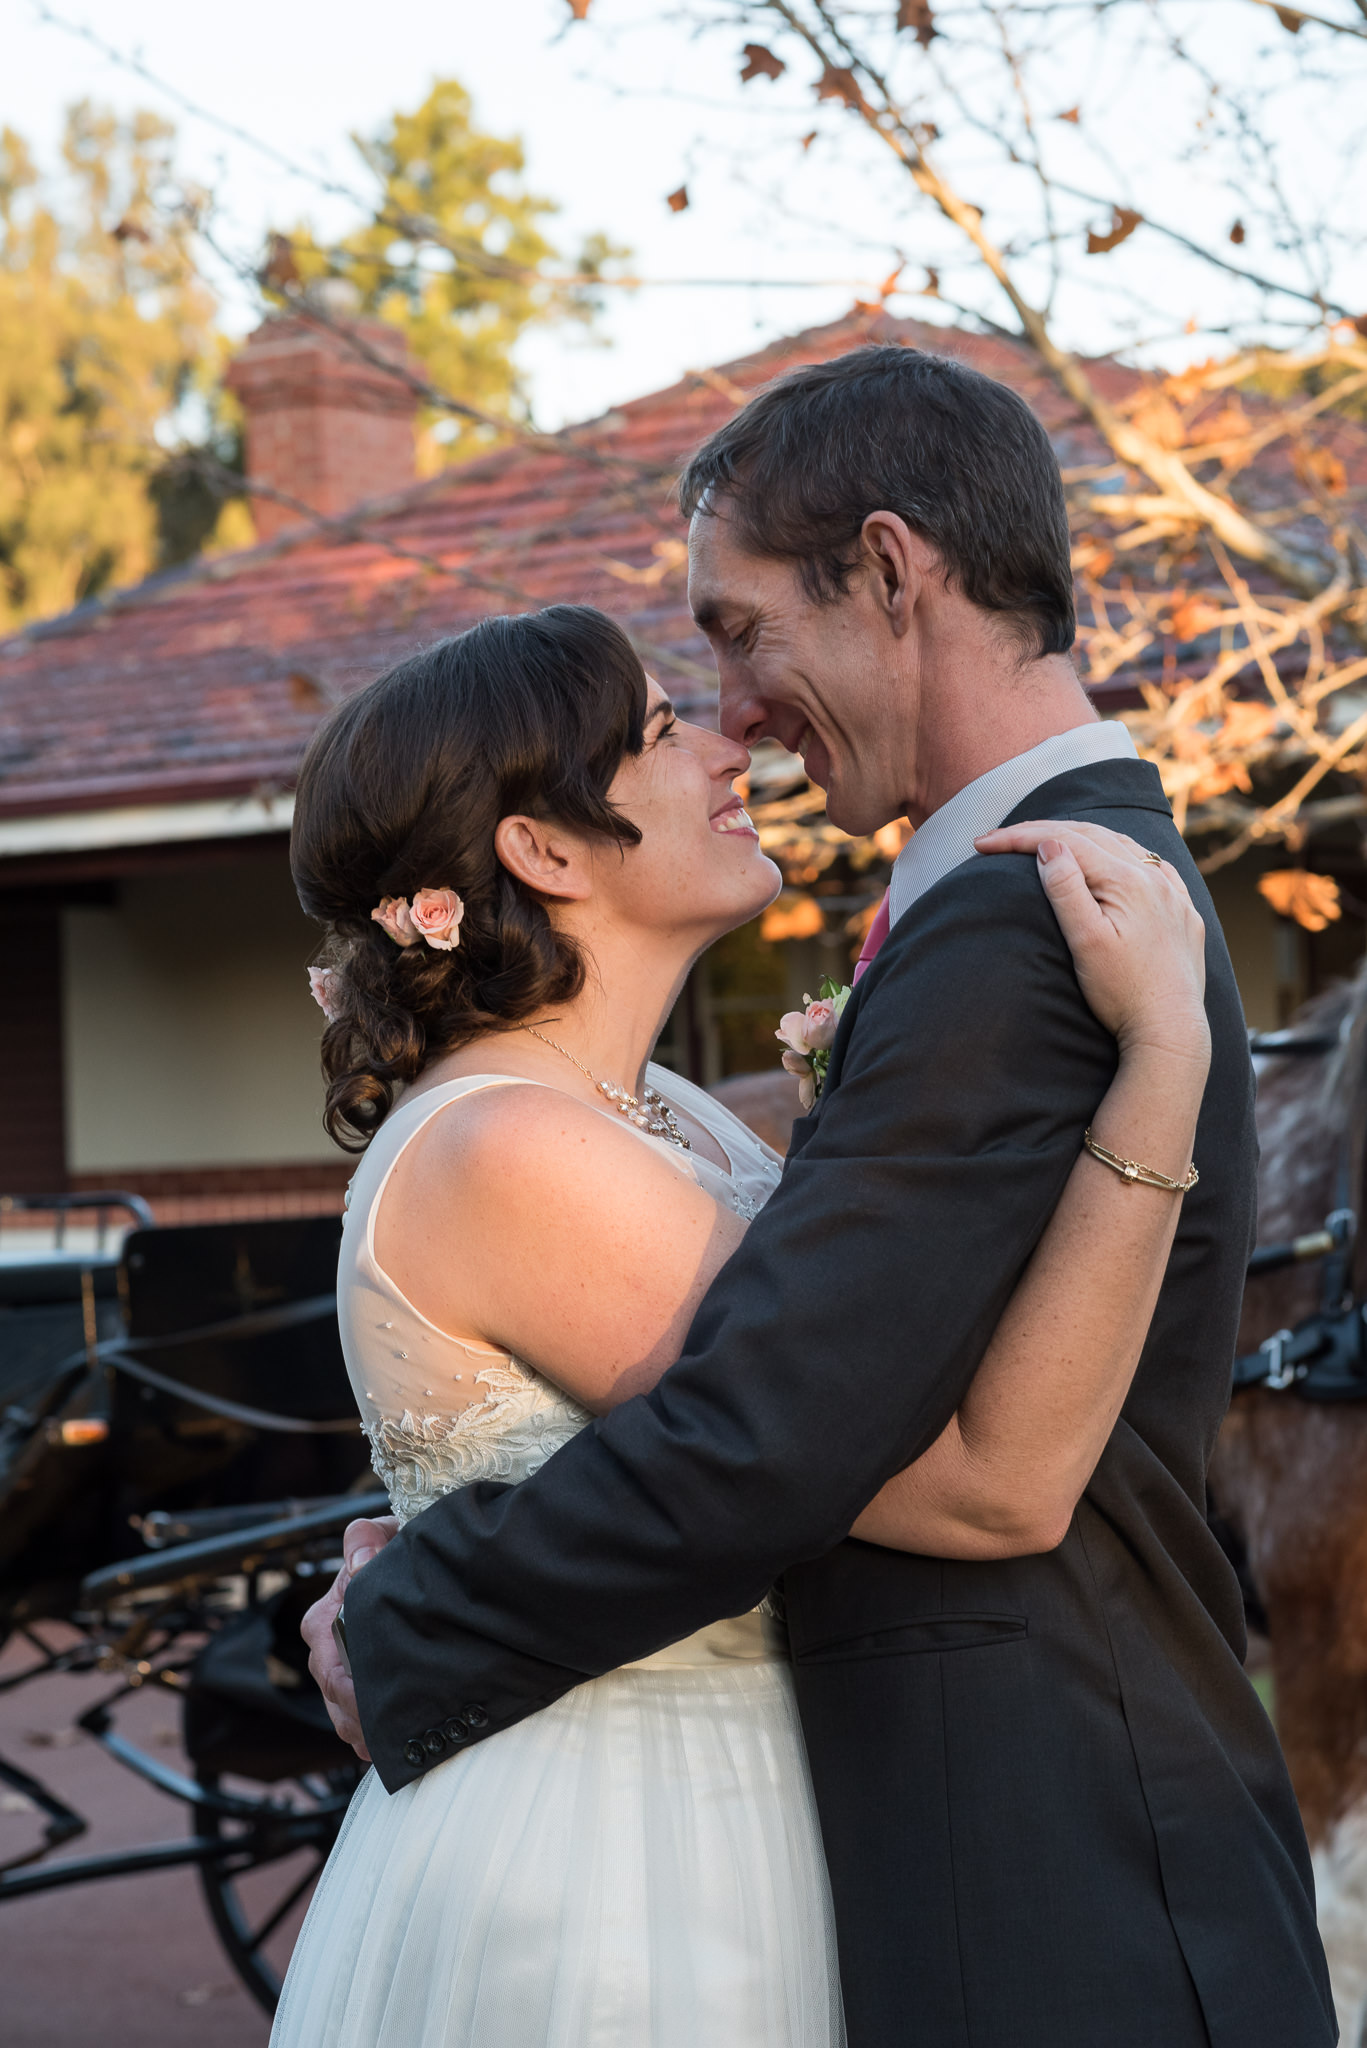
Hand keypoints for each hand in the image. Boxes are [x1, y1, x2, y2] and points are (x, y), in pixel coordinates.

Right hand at [300, 1514, 398, 1762]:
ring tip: (395, 1745)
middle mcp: (323, 1649)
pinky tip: (389, 1745)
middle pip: (338, 1701)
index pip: (333, 1672)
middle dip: (365, 1722)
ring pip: (344, 1716)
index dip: (360, 1695)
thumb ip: (368, 1539)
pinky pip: (352, 1720)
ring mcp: (335, 1670)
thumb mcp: (386, 1533)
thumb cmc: (391, 1548)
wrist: (400, 1558)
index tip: (388, 1706)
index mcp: (322, 1619)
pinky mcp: (350, 1684)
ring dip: (367, 1733)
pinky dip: (369, 1736)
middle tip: (397, 1735)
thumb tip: (360, 1562)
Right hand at [975, 820, 1209, 1065]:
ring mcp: (1174, 895)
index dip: (1019, 838)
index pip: (1065, 841)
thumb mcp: (1085, 941)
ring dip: (1083, 839)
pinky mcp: (1184, 915)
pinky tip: (1117, 862)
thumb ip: (1066, 890)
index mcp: (1126, 880)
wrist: (1170, 1031)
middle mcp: (1155, 878)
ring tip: (1049, 843)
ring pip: (1124, 847)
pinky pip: (1154, 868)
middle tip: (1002, 840)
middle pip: (1093, 836)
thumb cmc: (1123, 993)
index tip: (982, 844)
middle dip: (1044, 832)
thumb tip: (1049, 847)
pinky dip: (1124, 857)